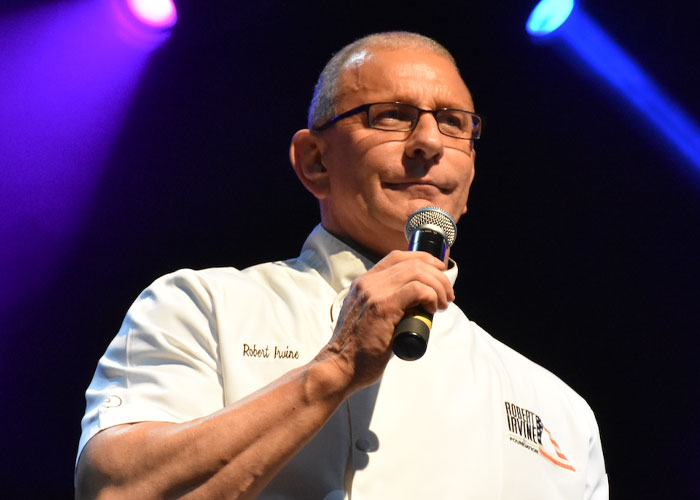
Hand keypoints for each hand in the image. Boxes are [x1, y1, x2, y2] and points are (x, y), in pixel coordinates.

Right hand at [316, 250, 453, 393]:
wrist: (340, 366)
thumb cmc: (358, 349)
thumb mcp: (367, 316)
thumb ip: (384, 304)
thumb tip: (416, 304)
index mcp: (364, 282)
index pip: (397, 257)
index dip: (423, 259)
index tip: (439, 270)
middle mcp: (367, 283)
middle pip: (412, 263)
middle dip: (438, 276)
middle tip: (447, 295)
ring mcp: (374, 293)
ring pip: (417, 273)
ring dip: (438, 286)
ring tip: (443, 304)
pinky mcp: (383, 307)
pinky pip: (416, 290)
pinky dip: (431, 296)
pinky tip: (432, 309)